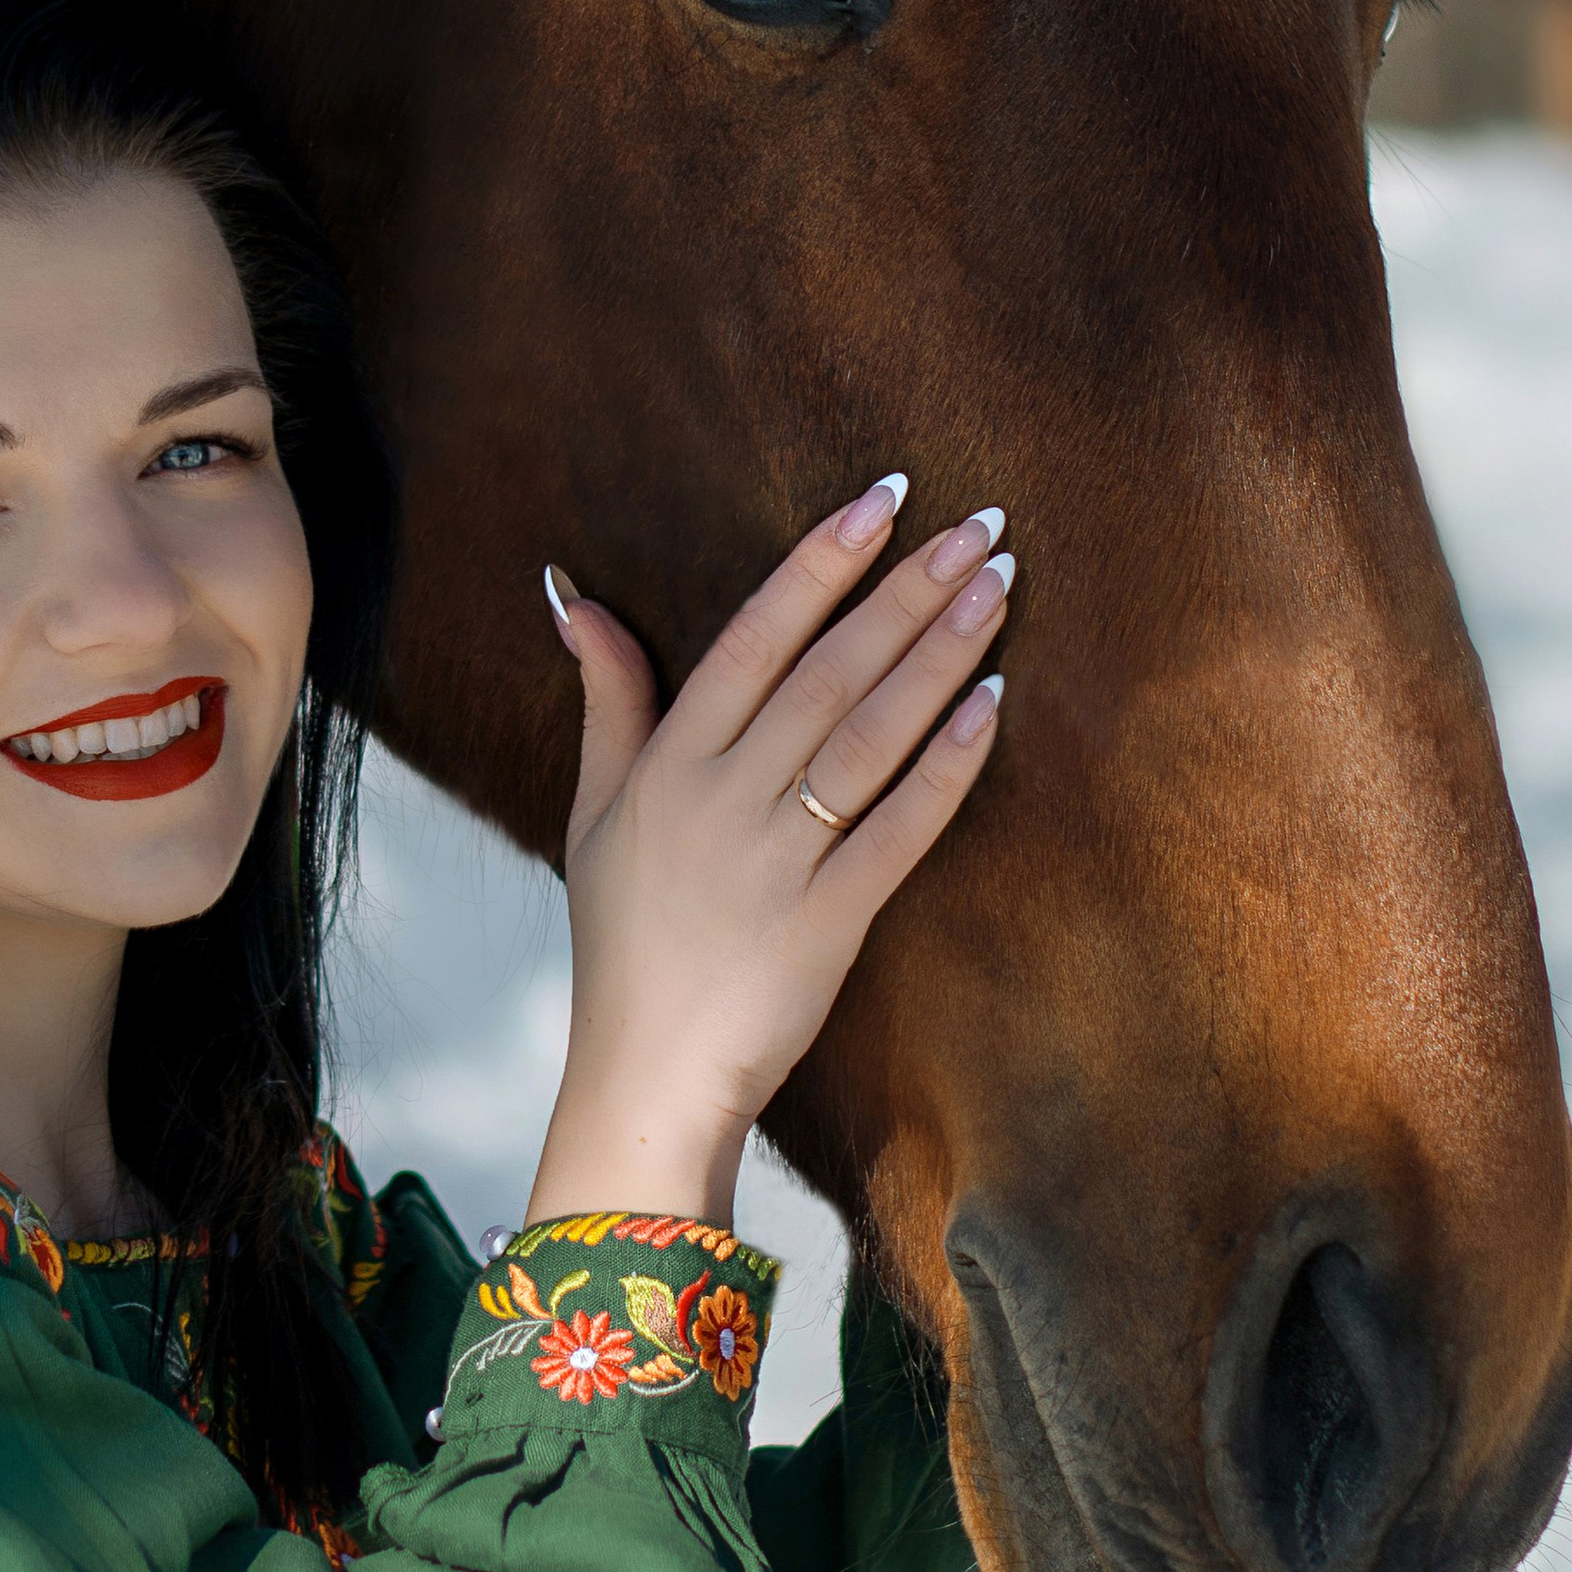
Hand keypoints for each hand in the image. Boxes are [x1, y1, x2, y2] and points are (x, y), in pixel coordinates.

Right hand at [524, 479, 1010, 1233]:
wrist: (648, 1072)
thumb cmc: (625, 938)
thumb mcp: (594, 810)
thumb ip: (606, 699)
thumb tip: (573, 594)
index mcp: (668, 765)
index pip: (754, 638)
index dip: (821, 563)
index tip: (884, 499)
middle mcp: (721, 800)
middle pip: (828, 673)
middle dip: (906, 592)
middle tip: (978, 527)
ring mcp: (776, 862)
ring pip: (870, 737)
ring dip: (941, 657)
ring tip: (998, 589)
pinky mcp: (829, 922)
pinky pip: (900, 829)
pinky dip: (948, 766)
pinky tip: (994, 706)